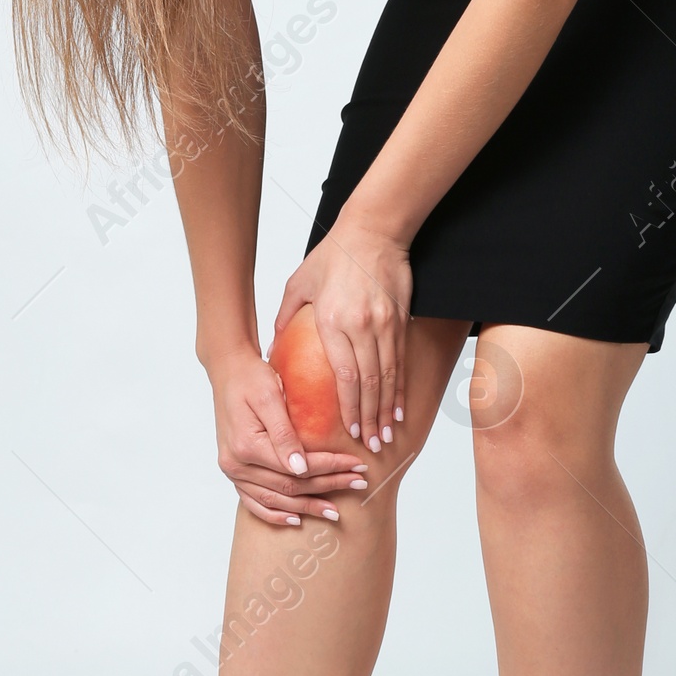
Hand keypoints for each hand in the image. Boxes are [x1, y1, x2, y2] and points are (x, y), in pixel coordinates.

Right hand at [206, 345, 367, 527]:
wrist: (228, 372)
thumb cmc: (251, 378)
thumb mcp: (269, 396)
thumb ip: (283, 433)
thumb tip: (301, 469)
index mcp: (247, 445)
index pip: (298, 466)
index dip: (331, 467)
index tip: (357, 465)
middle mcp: (236, 464)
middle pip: (290, 486)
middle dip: (327, 486)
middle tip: (358, 484)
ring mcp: (233, 472)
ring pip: (275, 499)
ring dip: (307, 507)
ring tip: (335, 511)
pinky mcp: (234, 473)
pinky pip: (254, 502)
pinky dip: (274, 515)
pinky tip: (296, 520)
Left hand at [271, 218, 410, 452]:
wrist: (373, 230)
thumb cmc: (333, 255)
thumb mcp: (299, 283)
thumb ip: (285, 317)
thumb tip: (274, 348)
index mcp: (333, 321)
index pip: (345, 376)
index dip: (350, 408)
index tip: (350, 431)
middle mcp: (362, 327)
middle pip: (369, 383)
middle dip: (371, 418)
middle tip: (372, 445)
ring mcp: (385, 324)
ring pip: (388, 375)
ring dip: (388, 408)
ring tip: (387, 434)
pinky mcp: (400, 319)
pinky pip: (401, 360)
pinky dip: (400, 386)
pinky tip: (400, 405)